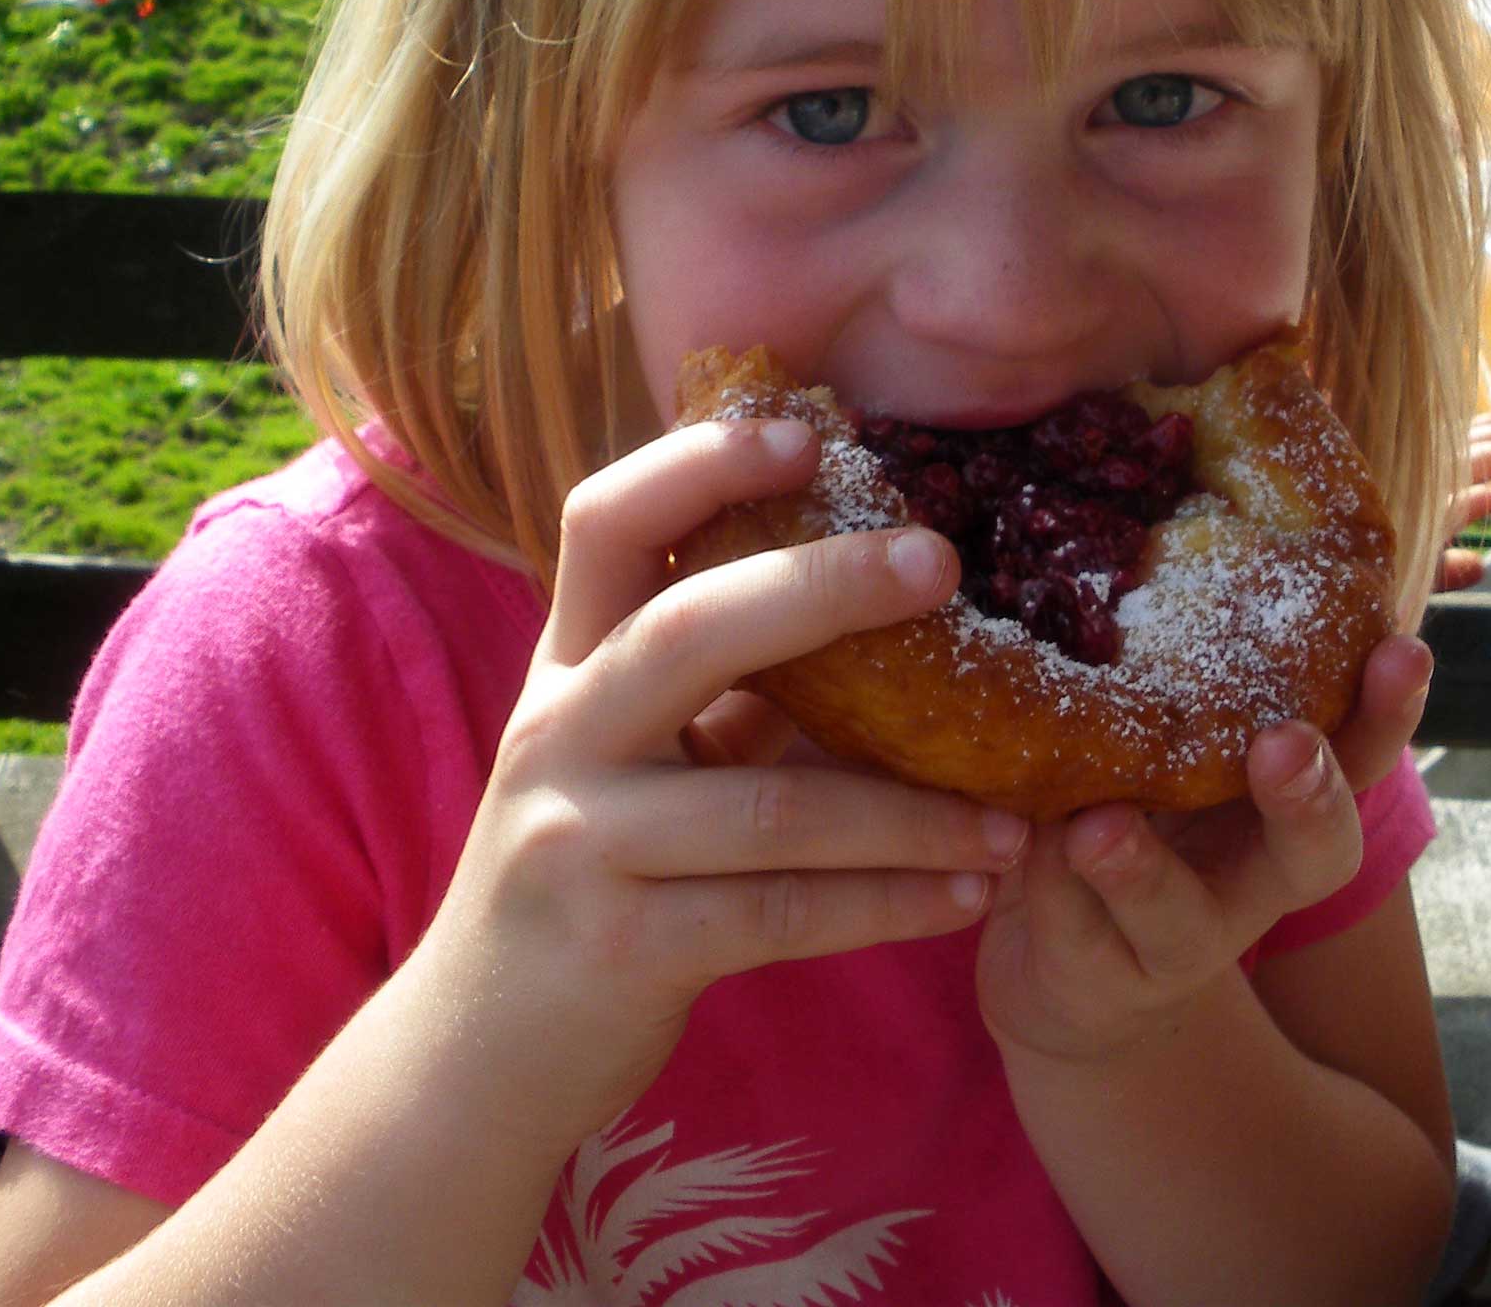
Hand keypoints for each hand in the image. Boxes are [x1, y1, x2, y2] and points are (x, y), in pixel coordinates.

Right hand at [407, 418, 1029, 1148]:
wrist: (475, 1053)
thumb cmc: (587, 876)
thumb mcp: (630, 760)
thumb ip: (721, 687)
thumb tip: (880, 601)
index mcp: (566, 668)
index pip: (604, 524)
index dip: (696, 464)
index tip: (805, 436)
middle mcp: (559, 735)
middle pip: (690, 629)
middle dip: (823, 586)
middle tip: (944, 560)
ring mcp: (580, 842)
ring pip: (774, 805)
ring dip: (914, 811)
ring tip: (1015, 816)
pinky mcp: (621, 946)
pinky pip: (784, 914)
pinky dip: (891, 902)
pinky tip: (971, 896)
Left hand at [972, 633, 1431, 1066]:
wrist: (1075, 981)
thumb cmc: (1136, 818)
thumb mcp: (1171, 748)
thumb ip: (1186, 670)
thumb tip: (1185, 506)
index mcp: (1282, 807)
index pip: (1358, 753)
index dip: (1388, 709)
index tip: (1400, 646)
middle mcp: (1253, 879)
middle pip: (1317, 856)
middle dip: (1308, 800)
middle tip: (1284, 744)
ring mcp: (1180, 941)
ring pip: (1180, 918)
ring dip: (1142, 870)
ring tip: (1101, 825)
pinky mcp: (1100, 981)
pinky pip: (1077, 937)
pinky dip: (1046, 890)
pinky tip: (1022, 843)